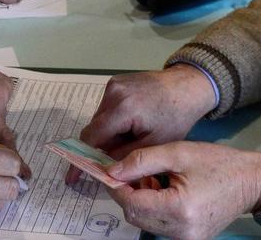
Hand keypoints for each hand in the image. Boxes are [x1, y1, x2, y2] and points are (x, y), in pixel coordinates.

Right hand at [79, 66, 215, 160]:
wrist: (188, 86)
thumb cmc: (176, 117)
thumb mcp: (155, 144)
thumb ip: (126, 157)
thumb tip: (104, 169)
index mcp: (122, 108)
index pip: (91, 137)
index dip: (81, 159)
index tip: (72, 178)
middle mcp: (113, 93)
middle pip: (94, 129)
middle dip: (100, 148)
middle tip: (114, 163)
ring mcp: (113, 85)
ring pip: (100, 120)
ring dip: (108, 135)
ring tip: (131, 141)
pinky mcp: (116, 82)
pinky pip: (107, 109)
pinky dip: (114, 122)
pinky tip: (132, 127)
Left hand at [106, 142, 260, 239]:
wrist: (251, 181)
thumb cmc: (217, 163)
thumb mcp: (178, 152)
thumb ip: (142, 160)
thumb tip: (111, 170)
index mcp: (178, 209)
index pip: (131, 202)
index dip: (116, 186)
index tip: (108, 169)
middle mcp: (180, 232)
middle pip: (134, 216)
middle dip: (127, 193)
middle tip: (131, 170)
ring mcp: (186, 239)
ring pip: (144, 222)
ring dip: (139, 201)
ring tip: (151, 179)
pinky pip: (159, 226)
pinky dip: (153, 209)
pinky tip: (162, 191)